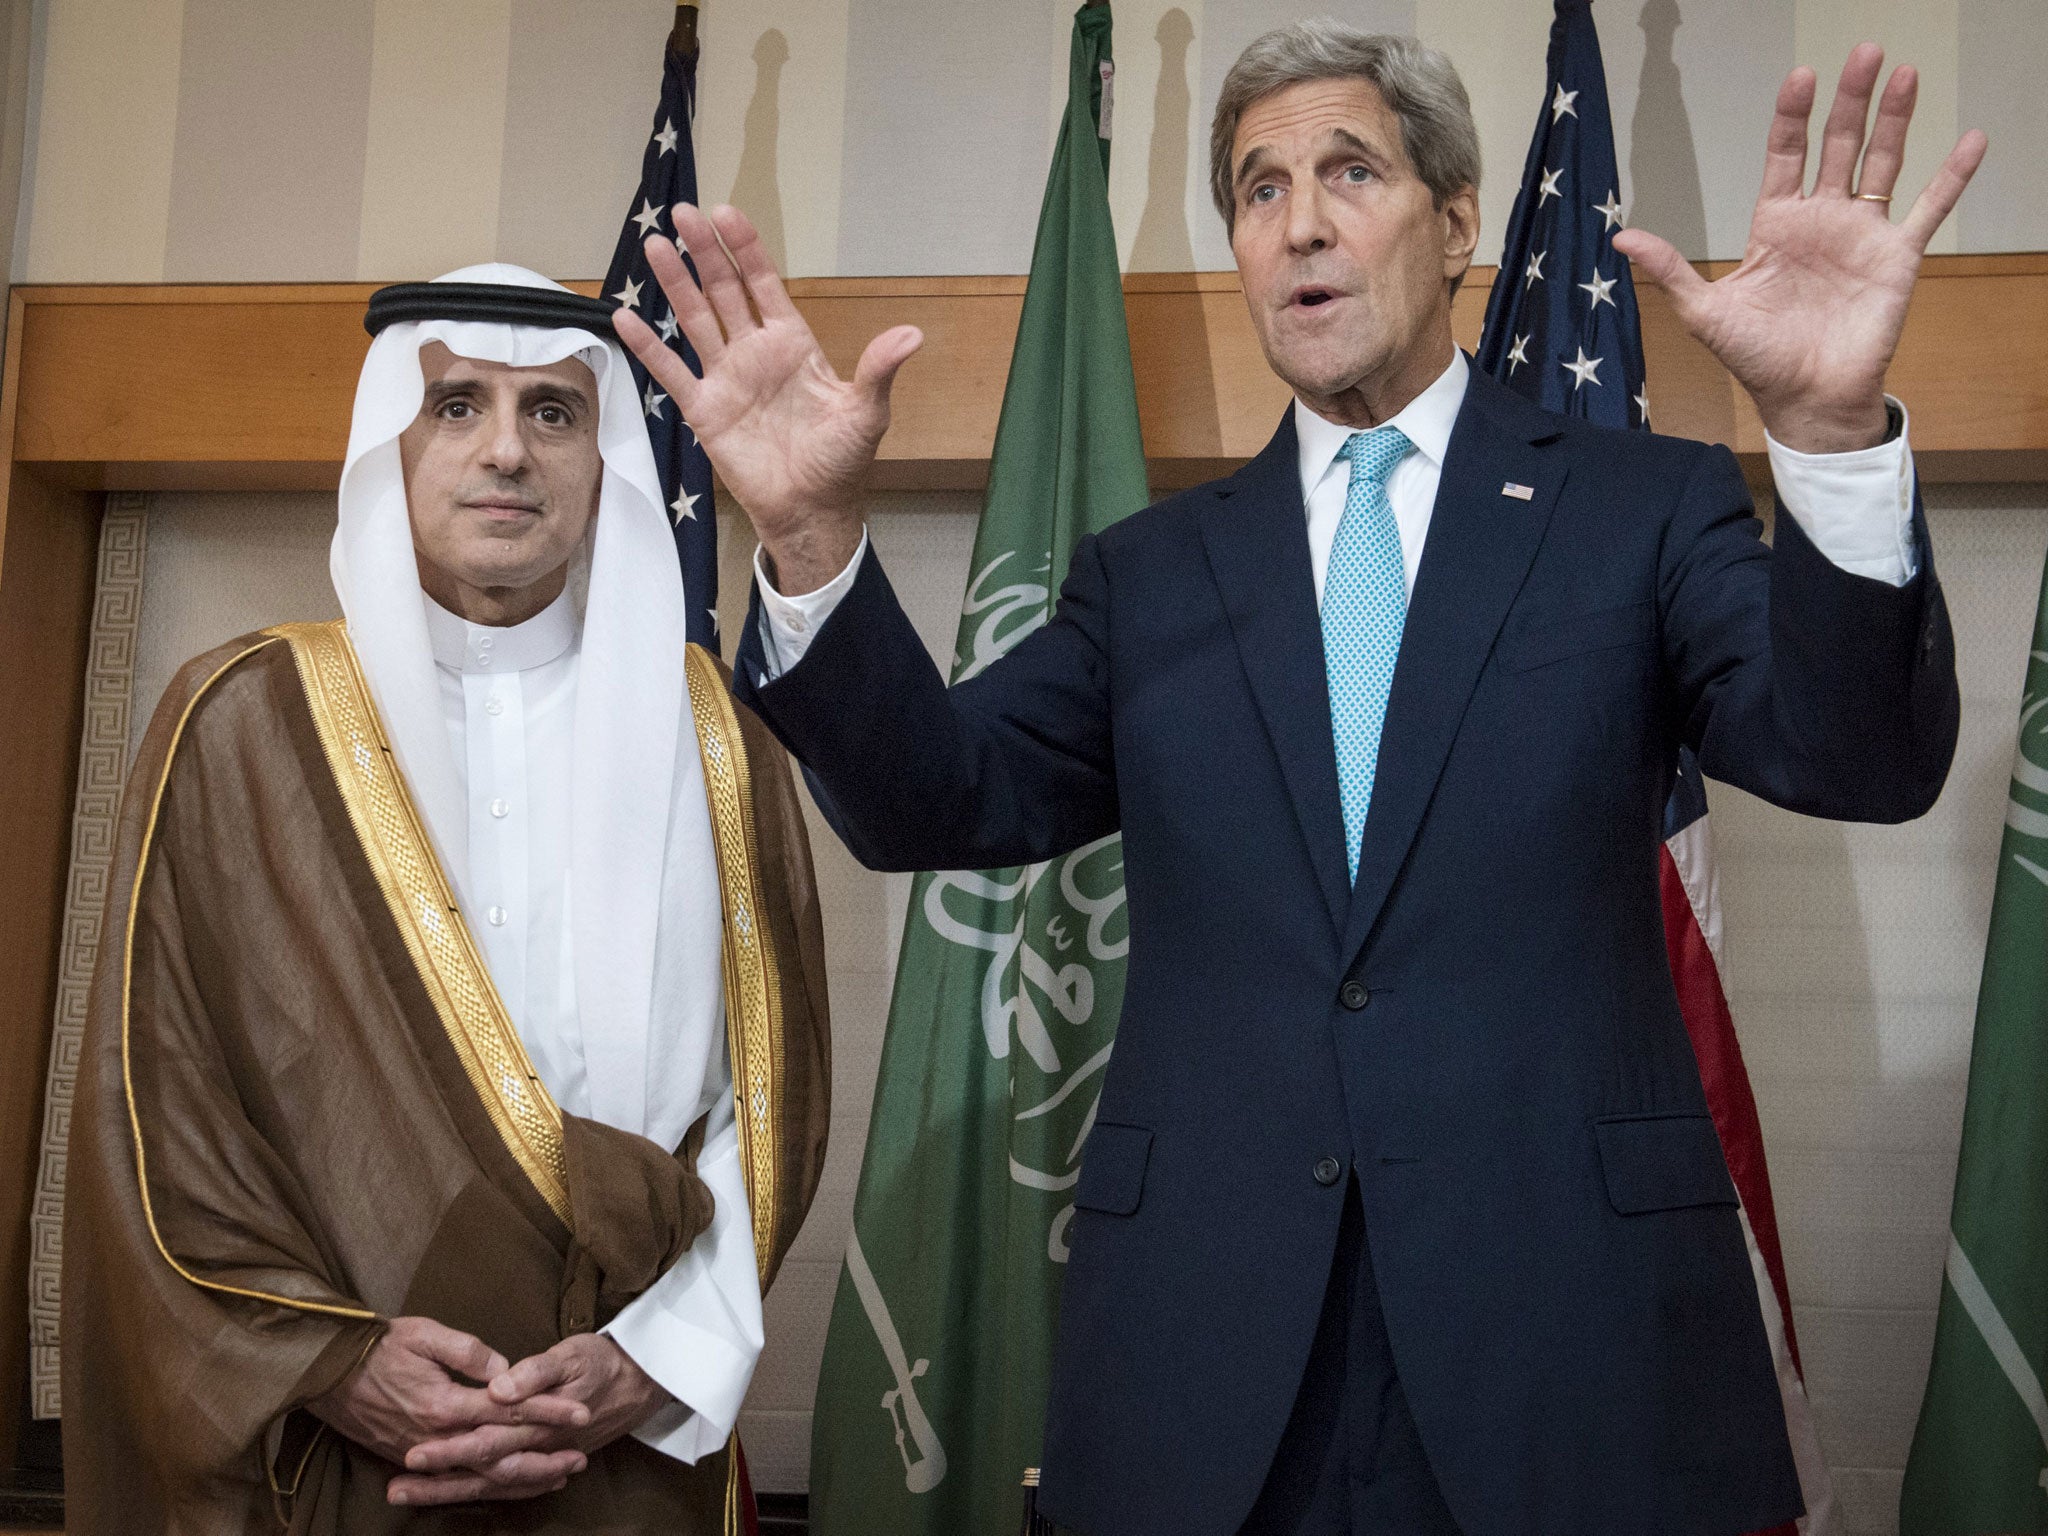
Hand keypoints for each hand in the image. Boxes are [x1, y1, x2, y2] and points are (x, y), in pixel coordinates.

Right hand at [305, 1316, 591, 1505]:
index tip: (581, 1411)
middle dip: (544, 1455)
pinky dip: (488, 1487)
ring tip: (559, 1475)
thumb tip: (505, 1371)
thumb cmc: (379, 1345)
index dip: (548, 1411)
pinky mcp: (409, 1459)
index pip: (509, 1411)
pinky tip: (510, 1484)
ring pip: (481, 1478)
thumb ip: (468, 1352)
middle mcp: (436, 1438)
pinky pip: (456, 1482)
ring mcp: (422, 1453)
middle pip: (501, 1454)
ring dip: (522, 1478)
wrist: (326, 1371)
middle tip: (581, 1454)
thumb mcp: (425, 1334)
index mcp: (444, 1404)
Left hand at [388, 1334, 670, 1505]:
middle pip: (481, 1470)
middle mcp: (536, 1446)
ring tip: (408, 1495)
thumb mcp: (573, 1353)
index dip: (449, 1449)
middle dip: (437, 1481)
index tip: (412, 1456)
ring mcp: (542, 1457)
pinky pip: (512, 1486)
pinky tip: (459, 1495)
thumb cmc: (604, 1361)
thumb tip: (498, 1388)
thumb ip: (536, 1372)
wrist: (643, 1383)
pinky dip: (485, 1494)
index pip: (485, 1438)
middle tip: (396, 1489)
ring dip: (450, 1491)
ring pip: (491, 1482)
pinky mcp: (547, 1458)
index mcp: (538, 1419)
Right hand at [615, 202, 922, 593]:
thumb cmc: (840, 461)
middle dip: (705, 253)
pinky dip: (648, 346)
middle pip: (724, 291)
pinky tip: (624, 316)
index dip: (745, 249)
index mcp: (792, 344)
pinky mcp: (704, 410)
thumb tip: (912, 334)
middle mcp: (755, 352)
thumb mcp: (866, 413)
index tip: (725, 214)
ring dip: (675, 285)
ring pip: (694, 320)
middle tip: (682, 212)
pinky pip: (671, 372)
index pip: (764, 284)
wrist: (811, 509)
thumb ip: (878, 370)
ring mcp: (727, 378)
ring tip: (654, 247)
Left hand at [1613, 43, 1986, 452]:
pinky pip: (1929, 208)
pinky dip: (1953, 176)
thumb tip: (1621, 237)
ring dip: (1896, 119)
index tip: (1802, 76)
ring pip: (1882, 162)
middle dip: (1851, 100)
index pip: (1785, 154)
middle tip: (1866, 52)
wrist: (1805, 400)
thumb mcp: (1705, 311)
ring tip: (1906, 73)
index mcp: (1776, 225)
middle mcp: (1821, 220)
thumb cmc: (1755, 359)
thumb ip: (1671, 269)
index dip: (1793, 116)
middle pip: (1839, 145)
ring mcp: (1861, 235)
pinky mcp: (1897, 257)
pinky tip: (1972, 139)